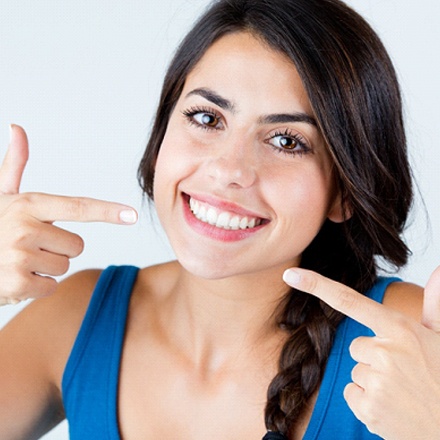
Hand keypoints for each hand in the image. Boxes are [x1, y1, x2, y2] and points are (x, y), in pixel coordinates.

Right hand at [0, 125, 137, 304]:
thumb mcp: (1, 197)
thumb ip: (13, 166)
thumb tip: (17, 128)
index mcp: (27, 205)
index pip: (77, 208)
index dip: (107, 211)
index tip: (132, 215)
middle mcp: (24, 228)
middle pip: (77, 245)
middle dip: (58, 249)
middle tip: (28, 247)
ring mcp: (20, 256)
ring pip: (64, 265)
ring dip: (45, 268)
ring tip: (18, 261)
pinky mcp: (16, 284)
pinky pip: (51, 286)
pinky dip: (36, 287)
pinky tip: (14, 278)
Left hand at [283, 267, 439, 438]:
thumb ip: (433, 304)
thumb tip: (438, 270)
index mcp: (400, 329)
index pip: (350, 301)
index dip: (317, 286)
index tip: (290, 275)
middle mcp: (385, 351)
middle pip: (356, 346)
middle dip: (374, 359)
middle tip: (404, 374)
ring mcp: (376, 381)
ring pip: (355, 372)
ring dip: (373, 382)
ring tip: (402, 393)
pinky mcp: (368, 408)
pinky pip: (351, 394)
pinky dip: (367, 402)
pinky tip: (392, 408)